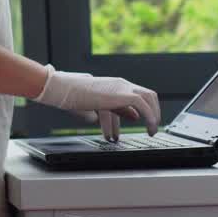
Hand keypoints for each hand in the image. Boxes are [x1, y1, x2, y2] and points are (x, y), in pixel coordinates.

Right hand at [32, 65, 159, 140]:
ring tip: (151, 132)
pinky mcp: (121, 94)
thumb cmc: (73, 96)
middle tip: (152, 127)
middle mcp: (121, 84)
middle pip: (148, 94)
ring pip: (149, 97)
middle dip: (153, 111)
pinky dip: (149, 117)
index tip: (144, 121)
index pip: (137, 95)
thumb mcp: (95, 105)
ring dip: (153, 115)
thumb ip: (107, 110)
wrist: (64, 89)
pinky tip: (147, 128)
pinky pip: (143, 104)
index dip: (144, 109)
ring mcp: (122, 87)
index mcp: (115, 86)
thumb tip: (110, 118)